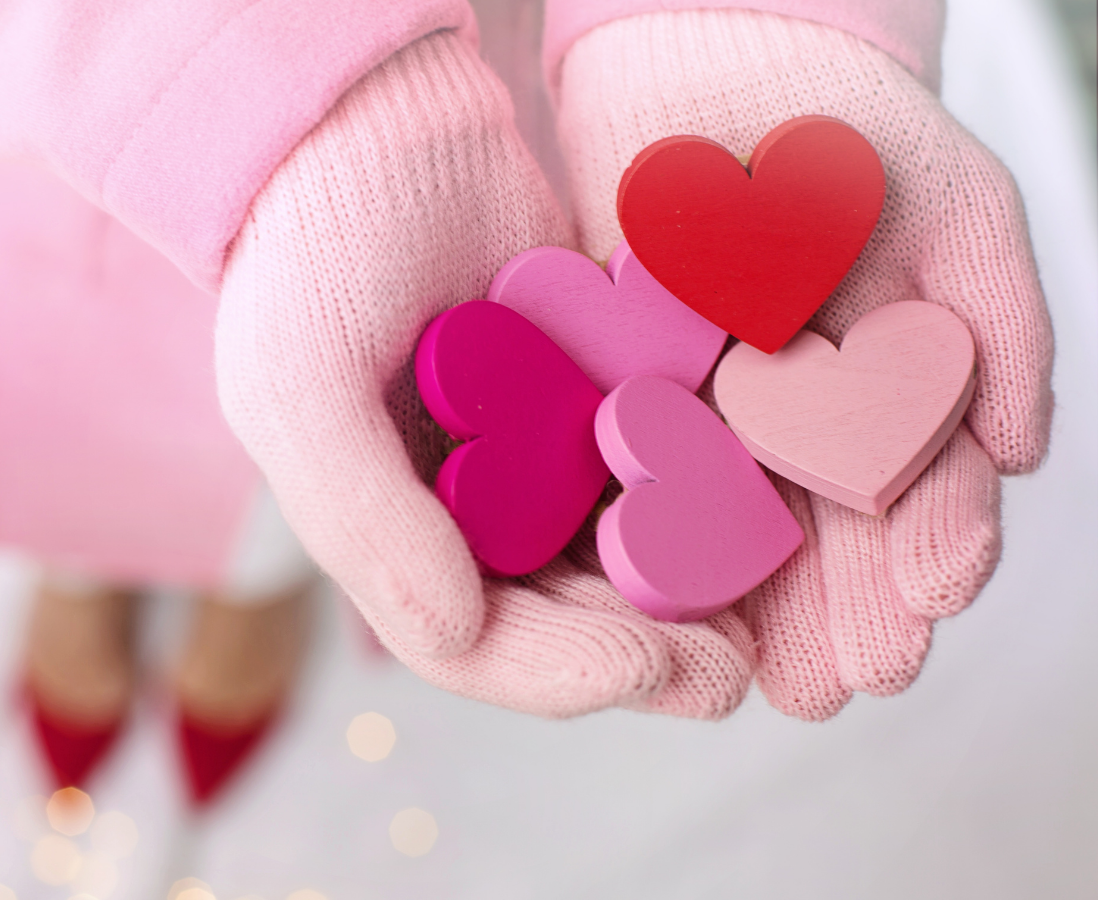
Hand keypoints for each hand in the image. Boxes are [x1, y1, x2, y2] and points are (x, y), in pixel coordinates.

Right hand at [216, 31, 754, 717]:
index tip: (641, 668)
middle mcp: (461, 515)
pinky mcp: (588, 401)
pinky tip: (753, 522)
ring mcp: (530, 460)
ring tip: (755, 625)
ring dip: (682, 603)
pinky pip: (647, 471)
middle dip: (641, 657)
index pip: (469, 646)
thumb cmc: (316, 251)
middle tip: (728, 675)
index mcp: (388, 532)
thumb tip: (458, 635)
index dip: (553, 674)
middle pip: (559, 619)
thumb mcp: (300, 385)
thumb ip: (361, 519)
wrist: (378, 121)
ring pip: (614, 560)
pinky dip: (694, 506)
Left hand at [555, 9, 1052, 718]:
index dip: (931, 550)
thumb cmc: (849, 133)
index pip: (921, 490)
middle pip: (831, 531)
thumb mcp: (954, 212)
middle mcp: (805, 419)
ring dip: (761, 604)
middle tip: (845, 681)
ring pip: (742, 525)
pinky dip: (653, 528)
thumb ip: (1000, 326)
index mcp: (890, 390)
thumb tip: (1027, 452)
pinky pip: (641, 469)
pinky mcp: (631, 388)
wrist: (716, 57)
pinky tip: (663, 590)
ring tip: (772, 676)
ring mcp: (716, 411)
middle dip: (844, 609)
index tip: (928, 604)